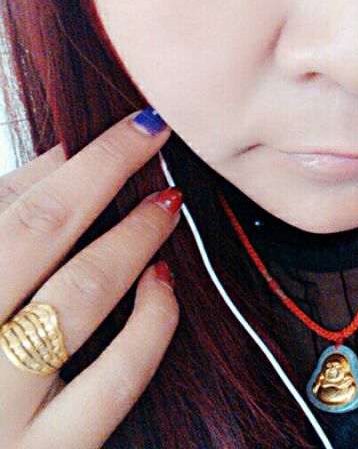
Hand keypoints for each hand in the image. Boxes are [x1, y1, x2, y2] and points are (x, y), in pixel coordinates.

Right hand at [0, 109, 181, 448]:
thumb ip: (4, 212)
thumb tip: (61, 157)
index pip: (20, 204)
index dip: (91, 158)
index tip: (141, 126)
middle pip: (41, 232)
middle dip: (109, 172)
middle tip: (156, 141)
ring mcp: (0, 405)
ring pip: (79, 297)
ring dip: (134, 238)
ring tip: (167, 205)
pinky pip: (116, 379)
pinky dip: (152, 322)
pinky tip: (163, 284)